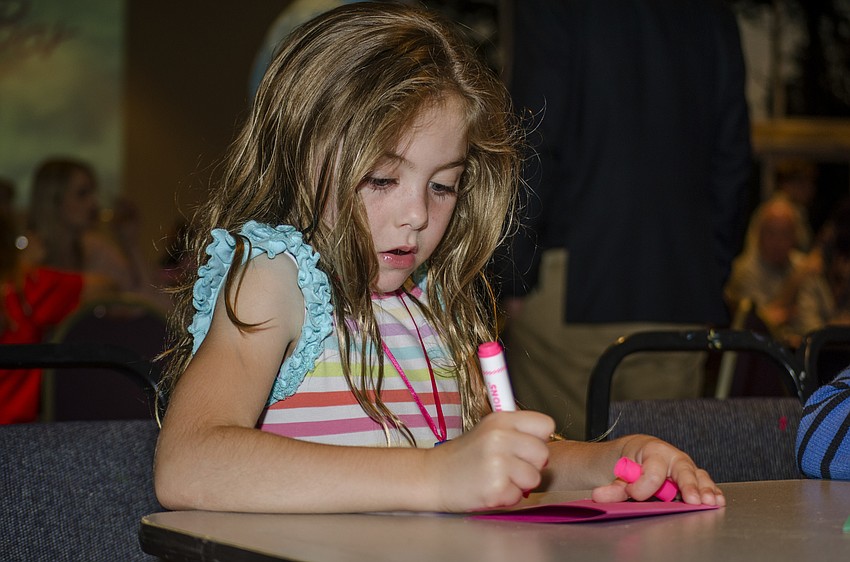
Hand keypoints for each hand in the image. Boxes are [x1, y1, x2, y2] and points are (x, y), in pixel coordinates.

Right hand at [425, 410, 552, 511]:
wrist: (432, 477)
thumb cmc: (463, 456)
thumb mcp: (488, 431)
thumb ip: (516, 432)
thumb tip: (545, 441)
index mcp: (500, 420)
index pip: (545, 424)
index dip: (538, 438)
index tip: (524, 446)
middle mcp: (500, 437)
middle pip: (543, 454)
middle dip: (530, 464)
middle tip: (507, 466)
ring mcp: (497, 463)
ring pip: (534, 478)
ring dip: (518, 484)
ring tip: (496, 477)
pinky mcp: (495, 488)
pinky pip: (519, 496)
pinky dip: (505, 497)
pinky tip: (487, 489)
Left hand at [591, 435, 724, 506]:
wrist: (636, 454)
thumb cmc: (630, 462)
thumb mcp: (617, 473)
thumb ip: (612, 486)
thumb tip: (600, 496)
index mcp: (652, 450)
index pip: (653, 470)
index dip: (643, 485)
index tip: (632, 493)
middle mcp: (673, 456)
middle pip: (682, 470)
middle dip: (687, 485)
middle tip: (692, 499)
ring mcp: (684, 468)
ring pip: (697, 476)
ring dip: (704, 489)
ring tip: (708, 501)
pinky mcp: (692, 479)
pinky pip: (703, 484)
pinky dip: (711, 492)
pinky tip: (717, 500)